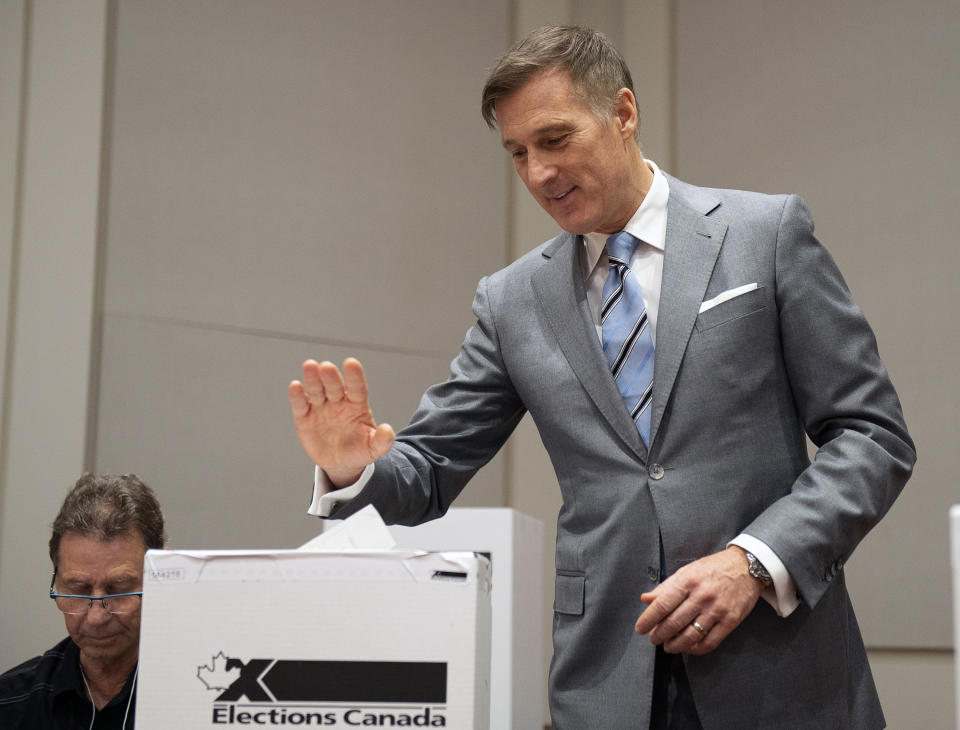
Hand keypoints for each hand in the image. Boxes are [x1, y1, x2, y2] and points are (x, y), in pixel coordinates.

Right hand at [288, 358, 394, 486]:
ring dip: (313, 379)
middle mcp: (338, 401)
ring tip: (310, 366)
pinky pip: (301, 405)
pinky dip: (297, 396)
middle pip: (334, 386)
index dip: (354, 376)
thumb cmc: (359, 450)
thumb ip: (382, 440)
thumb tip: (388, 431)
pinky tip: (295, 386)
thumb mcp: (374, 448)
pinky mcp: (304, 417)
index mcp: (357, 404)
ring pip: (316, 390)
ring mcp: (321, 407)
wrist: (340, 463)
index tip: (351, 363)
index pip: (357, 388)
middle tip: (326, 367)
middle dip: (330, 376)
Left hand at [634, 546, 761, 654]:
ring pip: (690, 636)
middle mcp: (701, 596)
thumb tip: (645, 599)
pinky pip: (710, 642)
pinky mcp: (730, 621)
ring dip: (675, 645)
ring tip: (668, 646)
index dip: (648, 620)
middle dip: (659, 635)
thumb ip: (665, 587)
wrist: (746, 567)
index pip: (662, 605)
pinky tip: (688, 648)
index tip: (640, 629)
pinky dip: (696, 649)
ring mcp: (717, 609)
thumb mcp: (687, 571)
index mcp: (687, 581)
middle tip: (654, 639)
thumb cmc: (713, 568)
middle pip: (673, 623)